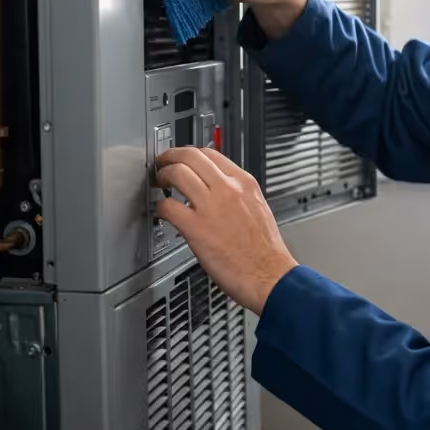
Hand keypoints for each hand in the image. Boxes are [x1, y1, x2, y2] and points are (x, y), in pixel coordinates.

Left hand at [155, 147, 297, 314]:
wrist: (269, 276)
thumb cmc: (265, 251)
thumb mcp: (257, 208)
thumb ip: (237, 194)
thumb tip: (218, 190)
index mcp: (244, 183)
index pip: (210, 153)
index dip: (190, 154)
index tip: (182, 159)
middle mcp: (228, 189)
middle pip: (190, 156)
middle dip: (171, 156)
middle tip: (163, 164)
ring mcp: (211, 207)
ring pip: (177, 173)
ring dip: (163, 175)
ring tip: (160, 183)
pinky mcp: (197, 228)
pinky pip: (168, 206)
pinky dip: (160, 206)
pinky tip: (163, 212)